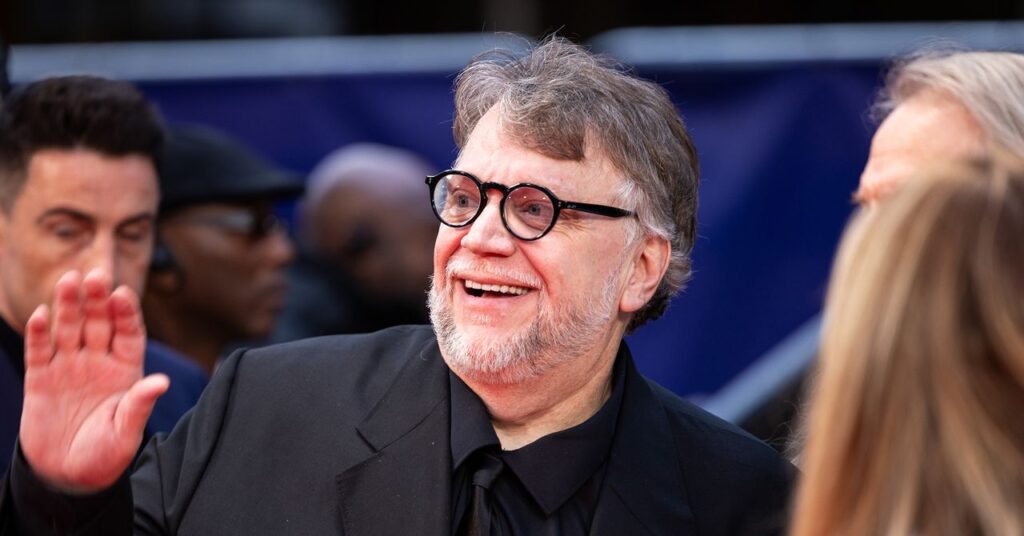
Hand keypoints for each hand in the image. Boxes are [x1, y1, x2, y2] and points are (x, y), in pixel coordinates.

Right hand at [19, 269, 168, 492]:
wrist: (68, 476)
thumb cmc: (106, 455)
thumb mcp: (126, 432)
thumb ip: (139, 405)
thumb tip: (162, 382)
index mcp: (125, 371)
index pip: (129, 334)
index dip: (126, 314)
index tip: (124, 294)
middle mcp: (98, 362)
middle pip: (98, 323)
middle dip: (97, 300)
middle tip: (97, 274)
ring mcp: (69, 368)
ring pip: (69, 329)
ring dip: (69, 305)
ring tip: (69, 280)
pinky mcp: (41, 379)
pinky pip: (40, 351)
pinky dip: (40, 333)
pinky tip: (41, 314)